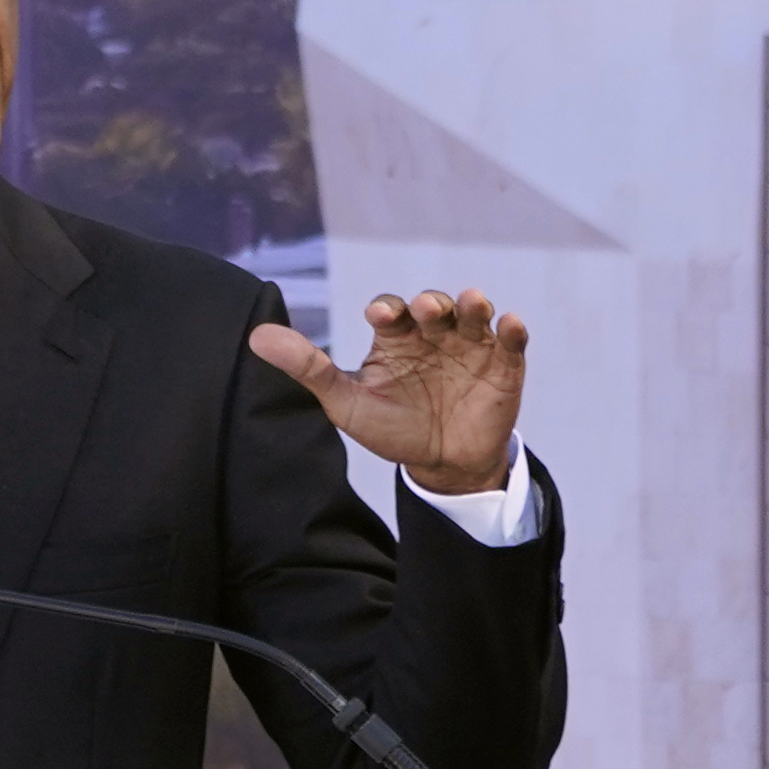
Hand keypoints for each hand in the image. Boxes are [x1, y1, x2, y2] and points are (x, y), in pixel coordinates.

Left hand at [251, 289, 527, 495]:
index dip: (387, 308)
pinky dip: (512, 330)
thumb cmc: (392, 429)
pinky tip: (510, 324)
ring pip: (474, 315)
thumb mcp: (347, 404)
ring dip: (473, 305)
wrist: (442, 466)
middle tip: (426, 310)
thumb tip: (255, 337)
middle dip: (432, 303)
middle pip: (434, 306)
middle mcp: (433, 334)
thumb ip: (308, 370)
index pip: (391, 311)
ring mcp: (471, 347)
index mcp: (396, 338)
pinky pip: (511, 341)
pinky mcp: (504, 365)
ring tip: (474, 303)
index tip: (382, 316)